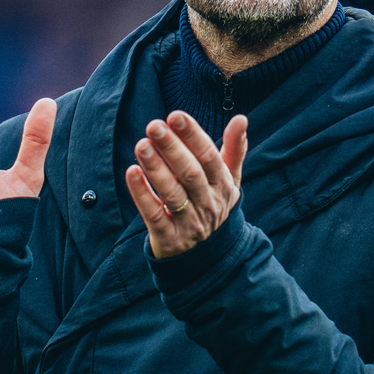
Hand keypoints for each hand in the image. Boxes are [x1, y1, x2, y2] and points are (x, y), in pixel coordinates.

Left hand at [125, 110, 248, 258]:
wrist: (207, 257)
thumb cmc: (213, 206)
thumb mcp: (229, 180)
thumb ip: (234, 149)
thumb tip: (241, 118)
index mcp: (223, 186)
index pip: (209, 157)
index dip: (193, 135)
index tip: (176, 115)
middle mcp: (208, 204)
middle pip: (190, 173)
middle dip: (172, 147)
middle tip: (154, 125)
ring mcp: (189, 223)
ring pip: (172, 193)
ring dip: (156, 168)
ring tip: (141, 145)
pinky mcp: (169, 238)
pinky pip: (154, 214)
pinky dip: (142, 194)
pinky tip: (131, 173)